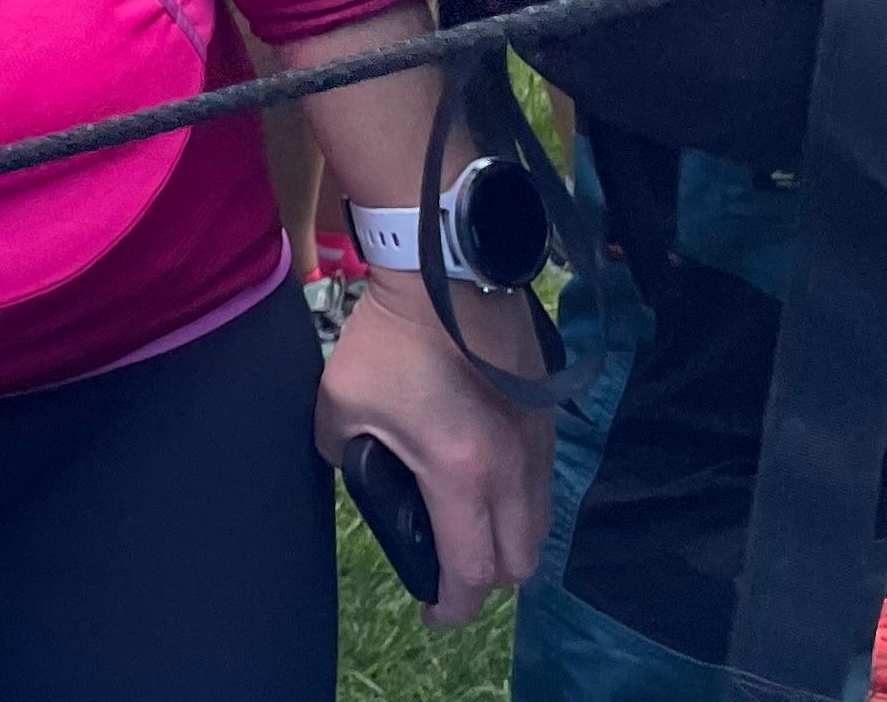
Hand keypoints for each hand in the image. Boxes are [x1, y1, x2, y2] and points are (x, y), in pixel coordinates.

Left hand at [318, 272, 553, 627]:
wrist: (446, 271)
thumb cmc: (389, 339)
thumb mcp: (339, 401)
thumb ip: (340, 449)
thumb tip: (352, 466)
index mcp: (461, 475)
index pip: (471, 570)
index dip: (452, 606)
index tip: (433, 616)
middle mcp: (513, 470)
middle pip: (518, 561)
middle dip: (485, 580)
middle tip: (449, 571)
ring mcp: (537, 443)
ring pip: (538, 524)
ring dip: (508, 541)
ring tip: (469, 530)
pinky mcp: (547, 417)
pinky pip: (542, 483)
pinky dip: (520, 501)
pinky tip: (488, 484)